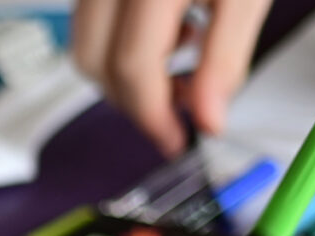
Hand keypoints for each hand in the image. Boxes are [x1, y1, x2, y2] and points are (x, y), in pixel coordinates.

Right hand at [69, 0, 270, 152]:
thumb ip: (226, 56)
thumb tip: (209, 116)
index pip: (133, 69)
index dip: (155, 115)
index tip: (179, 138)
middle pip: (97, 64)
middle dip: (137, 98)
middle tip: (182, 109)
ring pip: (87, 45)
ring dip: (127, 71)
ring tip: (183, 58)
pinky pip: (92, 19)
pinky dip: (124, 39)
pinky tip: (170, 27)